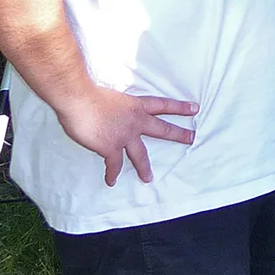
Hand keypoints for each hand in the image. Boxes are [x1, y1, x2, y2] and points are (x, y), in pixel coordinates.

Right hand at [56, 84, 198, 186]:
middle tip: (192, 138)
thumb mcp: (111, 97)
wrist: (79, 99)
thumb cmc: (89, 93)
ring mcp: (125, 135)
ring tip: (149, 178)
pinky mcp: (111, 148)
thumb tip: (107, 115)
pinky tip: (111, 181)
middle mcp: (135, 121)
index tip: (195, 108)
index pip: (163, 105)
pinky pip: (114, 165)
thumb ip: (115, 108)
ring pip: (140, 155)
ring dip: (144, 168)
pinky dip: (112, 174)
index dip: (179, 107)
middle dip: (178, 134)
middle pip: (162, 128)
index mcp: (136, 105)